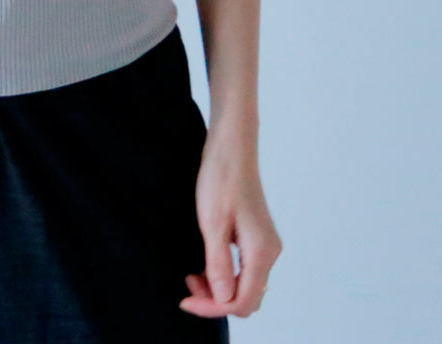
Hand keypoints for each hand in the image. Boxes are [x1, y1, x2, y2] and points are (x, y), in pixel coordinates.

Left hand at [180, 129, 282, 318]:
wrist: (231, 148)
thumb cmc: (221, 179)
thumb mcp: (212, 222)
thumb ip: (218, 263)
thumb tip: (222, 299)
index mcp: (261, 252)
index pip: (242, 302)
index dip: (213, 307)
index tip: (186, 299)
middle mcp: (269, 253)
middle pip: (247, 297)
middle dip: (216, 300)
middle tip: (188, 285)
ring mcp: (265, 245)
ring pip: (245, 284)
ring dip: (219, 287)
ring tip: (192, 275)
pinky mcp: (256, 236)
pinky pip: (243, 269)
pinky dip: (224, 273)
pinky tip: (205, 263)